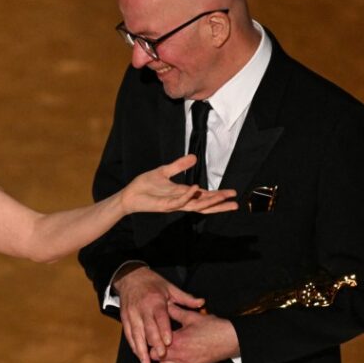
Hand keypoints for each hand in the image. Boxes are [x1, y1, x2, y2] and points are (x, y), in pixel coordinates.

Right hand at [114, 266, 204, 362]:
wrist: (130, 277)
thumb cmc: (152, 283)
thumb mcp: (169, 287)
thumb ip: (185, 298)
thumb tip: (201, 303)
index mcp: (155, 301)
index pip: (159, 317)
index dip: (163, 330)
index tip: (169, 342)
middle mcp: (142, 308)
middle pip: (148, 328)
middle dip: (154, 343)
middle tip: (161, 356)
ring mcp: (132, 314)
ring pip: (136, 334)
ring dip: (141, 350)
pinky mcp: (125, 318)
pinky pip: (128, 334)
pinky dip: (133, 345)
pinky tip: (139, 355)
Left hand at [120, 154, 237, 214]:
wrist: (128, 194)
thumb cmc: (145, 185)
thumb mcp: (164, 171)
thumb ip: (179, 165)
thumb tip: (194, 157)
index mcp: (182, 194)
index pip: (204, 196)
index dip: (218, 196)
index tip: (232, 194)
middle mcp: (180, 201)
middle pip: (204, 205)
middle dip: (219, 203)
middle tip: (235, 202)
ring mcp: (173, 205)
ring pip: (195, 206)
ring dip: (208, 202)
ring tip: (222, 196)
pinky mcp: (164, 206)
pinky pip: (178, 201)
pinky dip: (188, 196)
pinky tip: (196, 188)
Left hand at [150, 304, 239, 362]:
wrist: (231, 339)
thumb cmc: (213, 327)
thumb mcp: (192, 316)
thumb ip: (176, 311)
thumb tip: (165, 305)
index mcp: (177, 341)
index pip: (153, 343)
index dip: (151, 337)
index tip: (153, 332)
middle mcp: (179, 355)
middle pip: (155, 357)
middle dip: (155, 350)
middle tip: (159, 342)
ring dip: (163, 362)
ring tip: (167, 353)